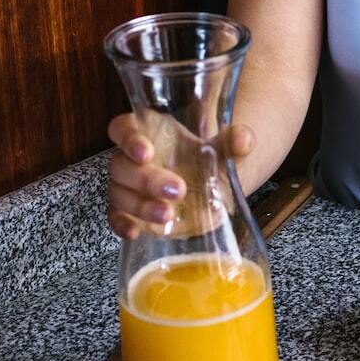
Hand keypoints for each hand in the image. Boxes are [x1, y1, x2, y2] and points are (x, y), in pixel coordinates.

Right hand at [105, 111, 256, 239]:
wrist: (211, 189)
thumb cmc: (207, 160)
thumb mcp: (222, 151)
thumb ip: (231, 142)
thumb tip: (244, 138)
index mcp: (148, 132)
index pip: (123, 128)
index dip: (129, 139)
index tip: (147, 152)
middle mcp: (132, 159)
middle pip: (121, 165)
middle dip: (146, 179)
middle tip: (178, 189)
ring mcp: (128, 187)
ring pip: (118, 193)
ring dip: (140, 205)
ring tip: (168, 214)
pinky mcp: (130, 213)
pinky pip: (115, 218)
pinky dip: (121, 225)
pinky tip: (135, 232)